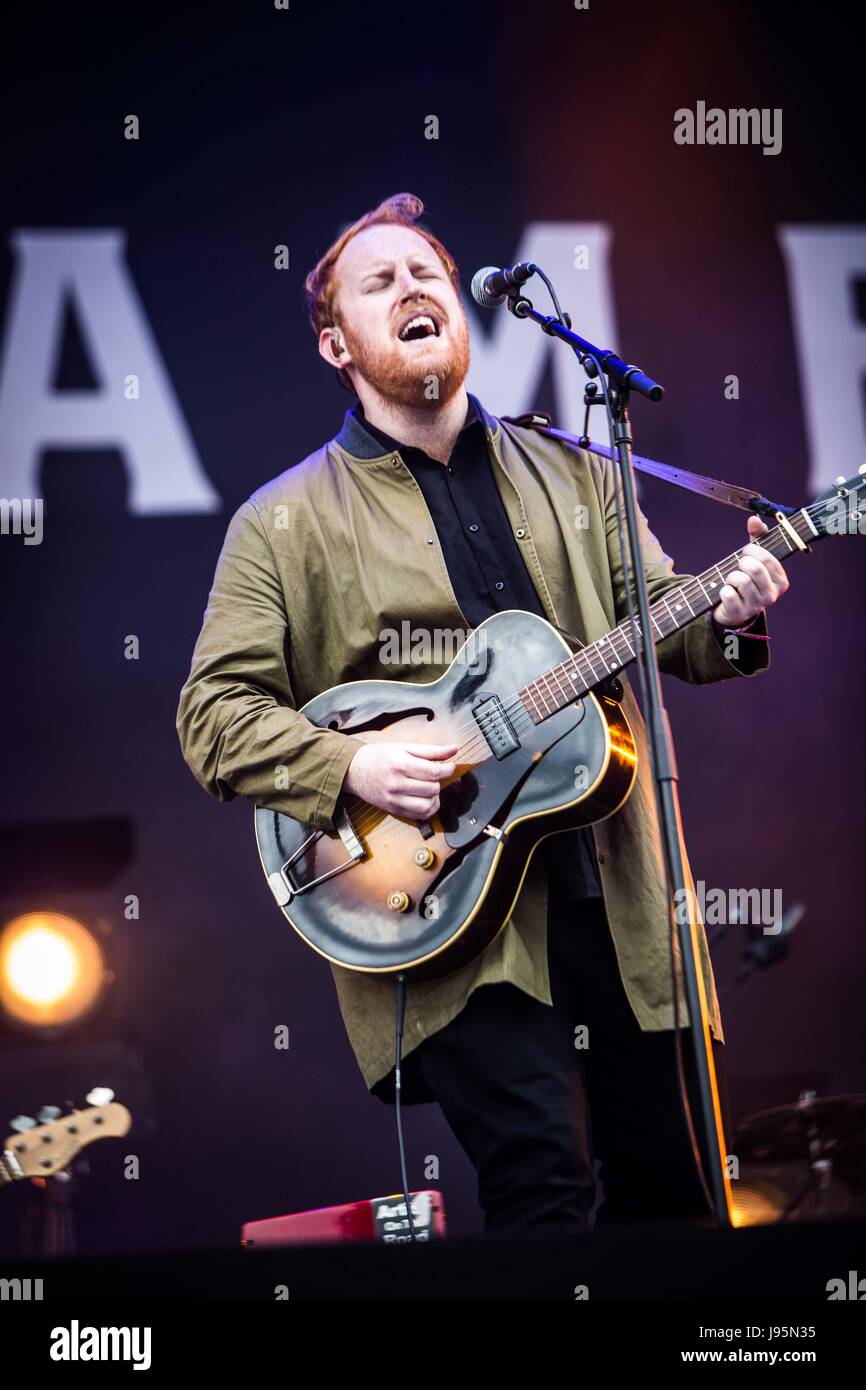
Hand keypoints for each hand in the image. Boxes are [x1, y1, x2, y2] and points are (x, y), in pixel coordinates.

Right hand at [343, 741, 458, 817]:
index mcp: (401, 764)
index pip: (434, 772)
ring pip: (428, 805)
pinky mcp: (394, 810)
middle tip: (435, 775)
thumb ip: (431, 750)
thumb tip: (455, 749)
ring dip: (435, 797)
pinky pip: (420, 815)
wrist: (354, 771)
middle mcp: (397, 784)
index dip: (448, 769)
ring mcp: (395, 800)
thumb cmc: (380, 756)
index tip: (450, 766)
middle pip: (433, 788)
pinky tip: (425, 798)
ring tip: (430, 788)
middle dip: (439, 781)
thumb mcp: (404, 747)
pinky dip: (428, 808)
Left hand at [712, 515, 789, 628]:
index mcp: (781, 581)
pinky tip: (726, 592)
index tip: (746, 551)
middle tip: (738, 565)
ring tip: (732, 580)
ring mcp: (756, 606)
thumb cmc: (747, 578)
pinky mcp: (739, 613)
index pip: (767, 558)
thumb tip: (754, 519)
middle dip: (741, 562)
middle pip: (754, 568)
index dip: (752, 550)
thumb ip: (757, 536)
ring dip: (731, 576)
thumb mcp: (755, 557)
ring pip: (741, 580)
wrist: (733, 608)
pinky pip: (727, 594)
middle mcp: (772, 595)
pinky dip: (722, 589)